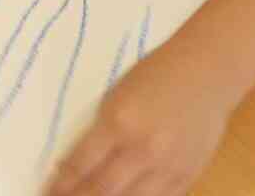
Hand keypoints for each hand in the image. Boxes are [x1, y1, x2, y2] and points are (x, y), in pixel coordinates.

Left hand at [46, 43, 231, 195]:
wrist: (208, 71)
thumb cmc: (156, 75)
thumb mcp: (116, 97)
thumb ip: (100, 134)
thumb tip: (75, 168)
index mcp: (118, 122)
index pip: (80, 165)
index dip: (60, 185)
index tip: (47, 193)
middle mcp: (142, 149)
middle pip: (101, 191)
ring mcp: (167, 167)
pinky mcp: (187, 176)